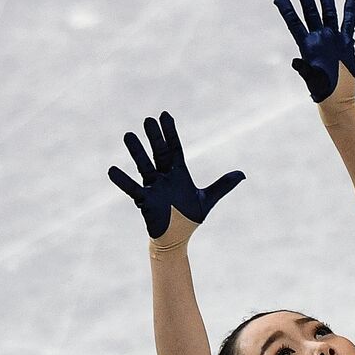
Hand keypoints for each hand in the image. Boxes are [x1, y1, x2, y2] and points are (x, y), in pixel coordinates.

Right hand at [107, 111, 244, 240]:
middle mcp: (164, 177)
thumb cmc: (189, 218)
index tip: (165, 115)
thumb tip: (242, 175)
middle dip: (154, 138)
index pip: (174, 149)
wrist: (177, 238)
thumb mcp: (207, 200)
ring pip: (144, 166)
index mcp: (179, 174)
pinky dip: (123, 180)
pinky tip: (112, 170)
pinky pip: (133, 188)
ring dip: (137, 152)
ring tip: (128, 135)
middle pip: (159, 154)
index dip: (170, 133)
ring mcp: (153, 188)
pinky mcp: (145, 201)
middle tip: (147, 120)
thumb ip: (222, 186)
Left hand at [274, 0, 354, 103]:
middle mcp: (319, 38)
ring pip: (329, 13)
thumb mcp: (312, 80)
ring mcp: (333, 39)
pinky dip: (350, 12)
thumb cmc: (322, 90)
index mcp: (307, 46)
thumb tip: (295, 62)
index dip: (286, 9)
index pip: (294, 22)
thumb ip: (304, 69)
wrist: (338, 98)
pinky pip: (348, 24)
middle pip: (311, 12)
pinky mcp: (346, 43)